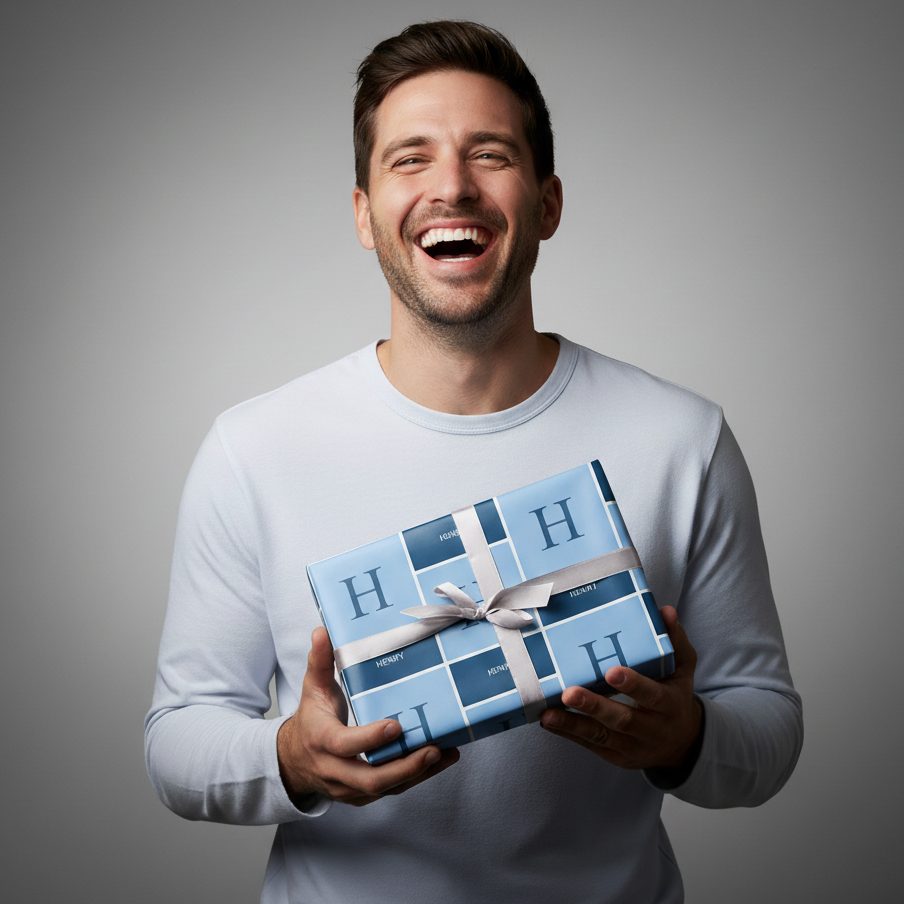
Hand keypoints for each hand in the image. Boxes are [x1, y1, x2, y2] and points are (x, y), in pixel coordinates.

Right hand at [277, 627, 459, 806]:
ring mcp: (348, 788)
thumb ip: (320, 661)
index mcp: (322, 741)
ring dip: (417, 774)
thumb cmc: (311, 720)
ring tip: (445, 755)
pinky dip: (415, 778)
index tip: (396, 726)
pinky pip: (390, 791)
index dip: (371, 738)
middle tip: (432, 749)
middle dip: (404, 767)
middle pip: (371, 779)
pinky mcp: (361, 796)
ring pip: (385, 788)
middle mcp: (334, 770)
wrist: (295, 761)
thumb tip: (321, 632)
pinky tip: (438, 762)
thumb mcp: (312, 689)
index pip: (346, 744)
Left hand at [540, 606, 701, 771]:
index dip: (633, 685)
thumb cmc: (675, 694)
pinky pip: (590, 745)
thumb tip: (665, 611)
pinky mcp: (615, 756)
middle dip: (595, 707)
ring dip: (573, 725)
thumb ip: (674, 641)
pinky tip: (549, 720)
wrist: (681, 742)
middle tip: (570, 693)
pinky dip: (569, 734)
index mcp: (670, 705)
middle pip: (622, 720)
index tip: (612, 671)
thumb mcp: (682, 668)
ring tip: (549, 714)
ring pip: (601, 737)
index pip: (653, 695)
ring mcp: (632, 746)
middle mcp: (652, 729)